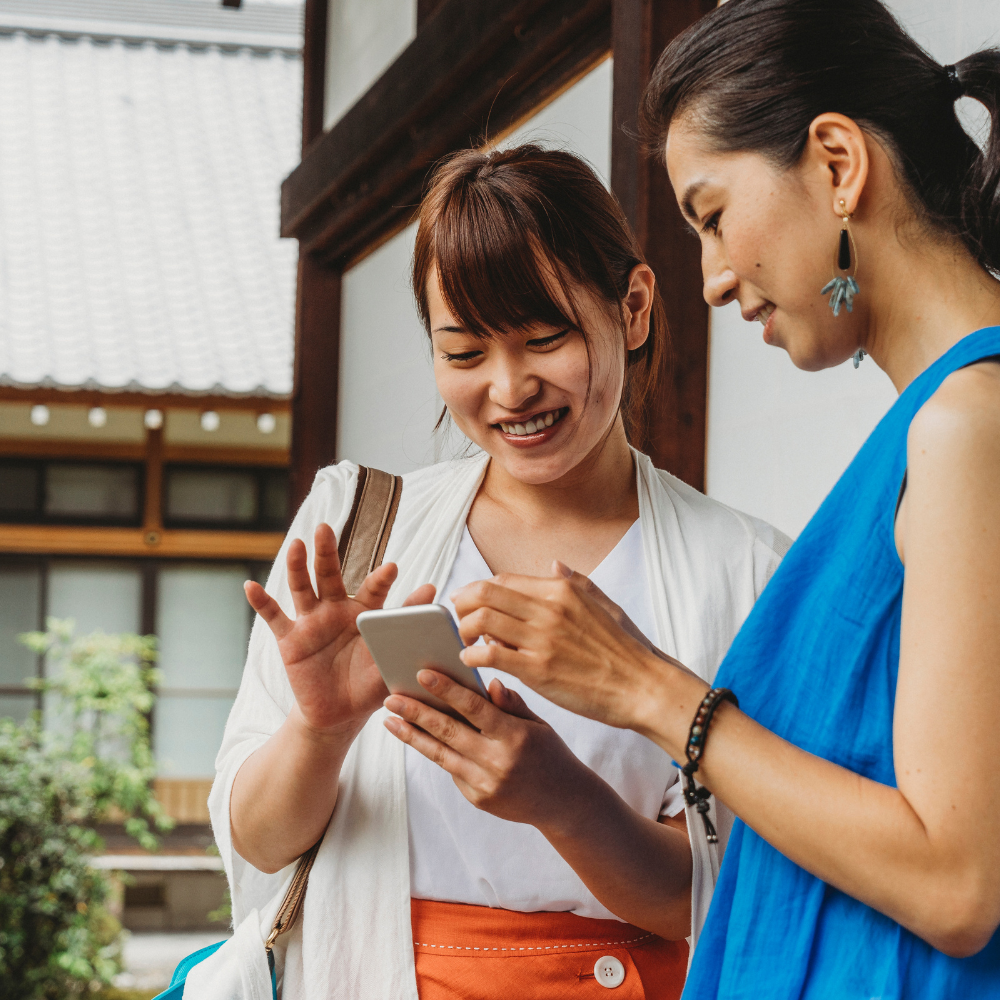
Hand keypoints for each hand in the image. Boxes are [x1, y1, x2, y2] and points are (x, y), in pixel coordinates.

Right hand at [244, 523, 434, 733]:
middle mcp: (336, 609)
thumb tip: (432, 590)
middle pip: (330, 575)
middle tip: (325, 528)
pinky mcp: (290, 639)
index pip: (373, 589)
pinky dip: (262, 602)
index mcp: (365, 612)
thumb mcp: (390, 656)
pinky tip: (250, 586)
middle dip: (327, 552)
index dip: (381, 580)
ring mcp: (311, 622)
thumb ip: (406, 622)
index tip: (392, 568)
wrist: (338, 715)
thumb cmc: (369, 683)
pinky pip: (274, 617)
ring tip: (296, 545)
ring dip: (297, 566)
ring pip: (301, 588)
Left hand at [382, 670, 597, 832]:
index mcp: (515, 737)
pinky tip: (418, 737)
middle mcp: (498, 762)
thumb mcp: (538, 724)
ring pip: (440, 754)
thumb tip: (488, 682)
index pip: (475, 708)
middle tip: (391, 697)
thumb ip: (511, 704)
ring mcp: (485, 784)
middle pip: (448, 732)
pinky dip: (435, 752)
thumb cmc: (551, 753)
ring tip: (390, 719)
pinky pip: (451, 770)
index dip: (447, 690)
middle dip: (416, 712)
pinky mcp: (478, 799)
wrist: (563, 803)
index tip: (423, 674)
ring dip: (412, 735)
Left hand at [450, 567, 705, 738]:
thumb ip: (576, 582)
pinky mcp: (538, 669)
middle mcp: (549, 608)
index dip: (479, 590)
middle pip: (485, 593)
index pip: (503, 580)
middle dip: (462, 605)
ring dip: (465, 630)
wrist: (645, 687)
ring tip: (465, 642)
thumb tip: (553, 564)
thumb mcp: (605, 604)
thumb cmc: (628, 649)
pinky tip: (474, 662)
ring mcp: (542, 638)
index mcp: (562, 590)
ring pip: (482, 620)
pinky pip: (490, 654)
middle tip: (458, 619)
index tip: (470, 602)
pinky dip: (473, 655)